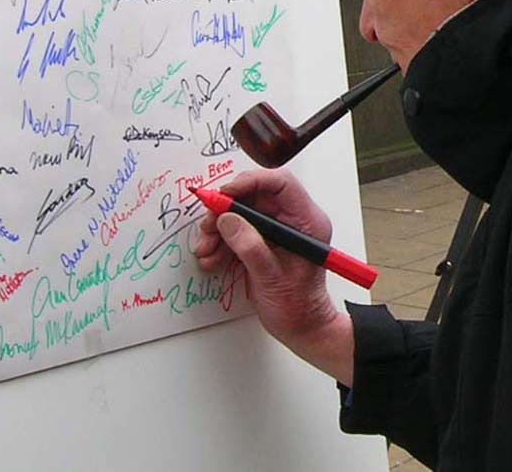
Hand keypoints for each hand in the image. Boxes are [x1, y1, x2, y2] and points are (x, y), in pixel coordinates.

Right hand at [193, 169, 353, 381]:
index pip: (280, 183)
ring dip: (219, 230)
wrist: (302, 329)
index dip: (251, 182)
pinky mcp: (263, 241)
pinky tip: (212, 259)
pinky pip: (238, 231)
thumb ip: (250, 247)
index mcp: (306, 220)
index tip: (225, 194)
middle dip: (226, 211)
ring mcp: (277, 230)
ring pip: (243, 214)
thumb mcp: (272, 278)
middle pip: (255, 197)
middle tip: (208, 226)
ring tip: (206, 250)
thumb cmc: (298, 307)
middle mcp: (292, 220)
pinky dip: (221, 243)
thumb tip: (228, 221)